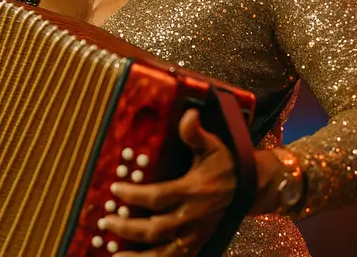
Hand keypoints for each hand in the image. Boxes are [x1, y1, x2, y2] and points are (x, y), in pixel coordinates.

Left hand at [98, 108, 234, 255]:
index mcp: (193, 191)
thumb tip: (188, 114)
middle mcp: (192, 217)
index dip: (134, 195)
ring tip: (113, 253)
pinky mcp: (197, 245)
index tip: (114, 189)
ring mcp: (195, 235)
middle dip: (127, 227)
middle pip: (154, 229)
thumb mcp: (213, 145)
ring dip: (137, 256)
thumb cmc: (226, 165)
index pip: (157, 197)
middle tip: (106, 220)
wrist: (251, 188)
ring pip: (163, 253)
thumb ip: (196, 133)